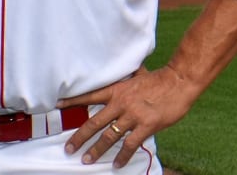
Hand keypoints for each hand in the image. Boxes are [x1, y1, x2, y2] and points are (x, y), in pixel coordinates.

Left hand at [59, 66, 197, 166]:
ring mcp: (132, 116)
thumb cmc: (160, 78)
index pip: (89, 96)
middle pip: (94, 122)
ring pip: (108, 136)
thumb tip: (124, 71)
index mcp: (117, 90)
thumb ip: (127, 79)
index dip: (72, 101)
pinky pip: (130, 145)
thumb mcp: (137, 75)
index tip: (57, 105)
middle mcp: (120, 103)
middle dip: (79, 137)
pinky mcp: (146, 126)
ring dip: (96, 150)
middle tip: (68, 148)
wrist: (179, 81)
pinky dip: (122, 156)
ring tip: (86, 159)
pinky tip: (116, 164)